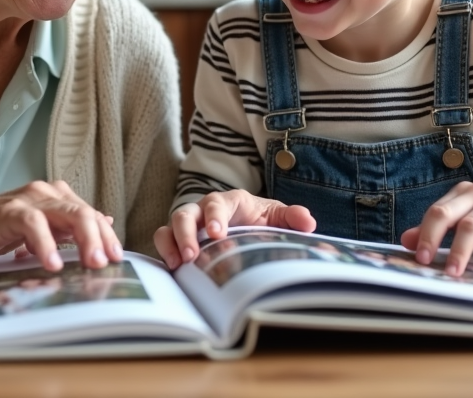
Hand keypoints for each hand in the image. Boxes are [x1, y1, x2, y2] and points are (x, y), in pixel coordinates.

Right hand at [0, 180, 121, 271]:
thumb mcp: (34, 234)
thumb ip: (64, 229)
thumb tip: (102, 225)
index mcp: (52, 197)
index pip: (89, 214)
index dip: (106, 236)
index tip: (117, 259)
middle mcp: (43, 193)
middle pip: (84, 212)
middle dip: (101, 238)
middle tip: (110, 263)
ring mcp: (25, 200)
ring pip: (67, 213)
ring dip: (84, 240)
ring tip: (91, 263)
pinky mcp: (6, 211)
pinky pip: (33, 224)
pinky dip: (46, 244)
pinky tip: (52, 264)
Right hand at [153, 189, 315, 269]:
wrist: (250, 225)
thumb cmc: (261, 219)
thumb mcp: (278, 216)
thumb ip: (292, 217)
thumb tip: (309, 223)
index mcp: (228, 201)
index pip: (216, 204)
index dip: (214, 217)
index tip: (217, 234)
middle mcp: (203, 210)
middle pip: (185, 213)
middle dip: (186, 233)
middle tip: (192, 255)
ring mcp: (189, 225)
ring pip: (169, 227)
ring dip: (171, 244)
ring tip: (178, 265)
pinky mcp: (180, 240)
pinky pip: (164, 241)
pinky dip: (164, 253)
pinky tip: (172, 271)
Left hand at [400, 181, 472, 275]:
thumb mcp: (469, 228)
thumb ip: (439, 233)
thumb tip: (406, 241)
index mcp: (463, 193)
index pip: (436, 211)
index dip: (424, 234)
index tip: (418, 258)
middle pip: (448, 214)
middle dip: (435, 240)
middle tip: (428, 264)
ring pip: (472, 226)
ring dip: (460, 251)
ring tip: (455, 273)